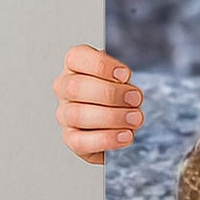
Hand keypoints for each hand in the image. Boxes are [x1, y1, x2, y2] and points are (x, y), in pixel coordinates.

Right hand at [53, 44, 144, 164]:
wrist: (118, 121)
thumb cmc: (119, 92)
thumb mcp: (123, 77)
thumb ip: (123, 78)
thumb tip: (127, 85)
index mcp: (75, 66)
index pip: (76, 57)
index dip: (101, 66)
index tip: (125, 74)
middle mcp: (65, 89)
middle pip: (76, 87)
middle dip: (110, 94)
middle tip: (135, 98)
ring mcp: (65, 115)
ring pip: (78, 115)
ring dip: (112, 117)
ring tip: (135, 118)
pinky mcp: (71, 139)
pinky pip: (82, 141)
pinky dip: (107, 138)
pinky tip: (125, 135)